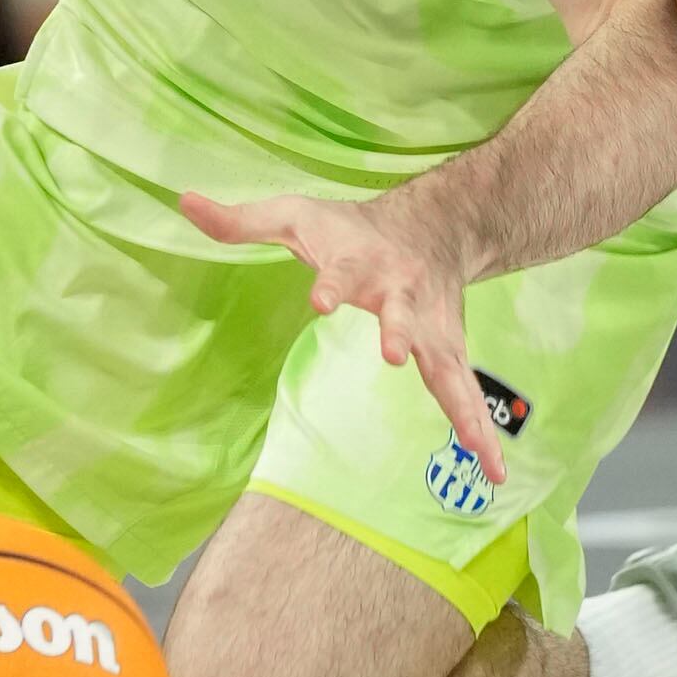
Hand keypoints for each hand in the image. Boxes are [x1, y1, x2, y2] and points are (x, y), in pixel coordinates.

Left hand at [177, 188, 510, 483]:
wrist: (432, 224)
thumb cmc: (348, 228)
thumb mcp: (294, 214)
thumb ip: (242, 220)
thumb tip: (184, 204)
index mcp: (360, 263)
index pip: (340, 272)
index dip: (330, 283)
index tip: (319, 298)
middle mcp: (401, 295)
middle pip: (401, 314)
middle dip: (399, 332)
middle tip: (393, 354)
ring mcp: (430, 327)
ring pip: (447, 367)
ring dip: (460, 406)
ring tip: (477, 451)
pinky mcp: (448, 351)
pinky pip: (464, 395)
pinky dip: (481, 432)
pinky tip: (493, 472)